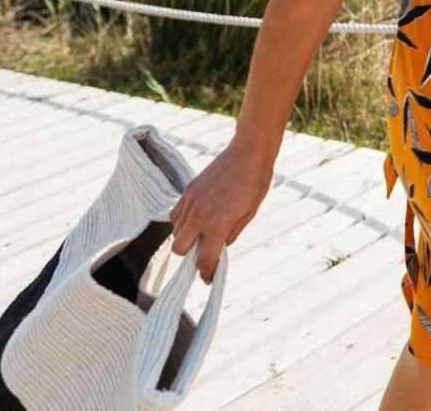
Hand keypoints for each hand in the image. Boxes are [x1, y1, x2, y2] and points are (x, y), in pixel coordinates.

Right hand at [169, 140, 274, 280]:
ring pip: (175, 232)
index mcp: (217, 224)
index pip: (204, 260)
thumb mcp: (249, 214)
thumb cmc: (254, 183)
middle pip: (180, 249)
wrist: (248, 153)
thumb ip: (230, 235)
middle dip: (191, 255)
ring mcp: (190, 202)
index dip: (206, 273)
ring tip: (202, 232)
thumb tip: (219, 248)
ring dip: (186, 238)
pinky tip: (196, 218)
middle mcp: (199, 215)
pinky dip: (182, 221)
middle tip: (204, 251)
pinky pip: (175, 215)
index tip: (209, 277)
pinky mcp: (187, 191)